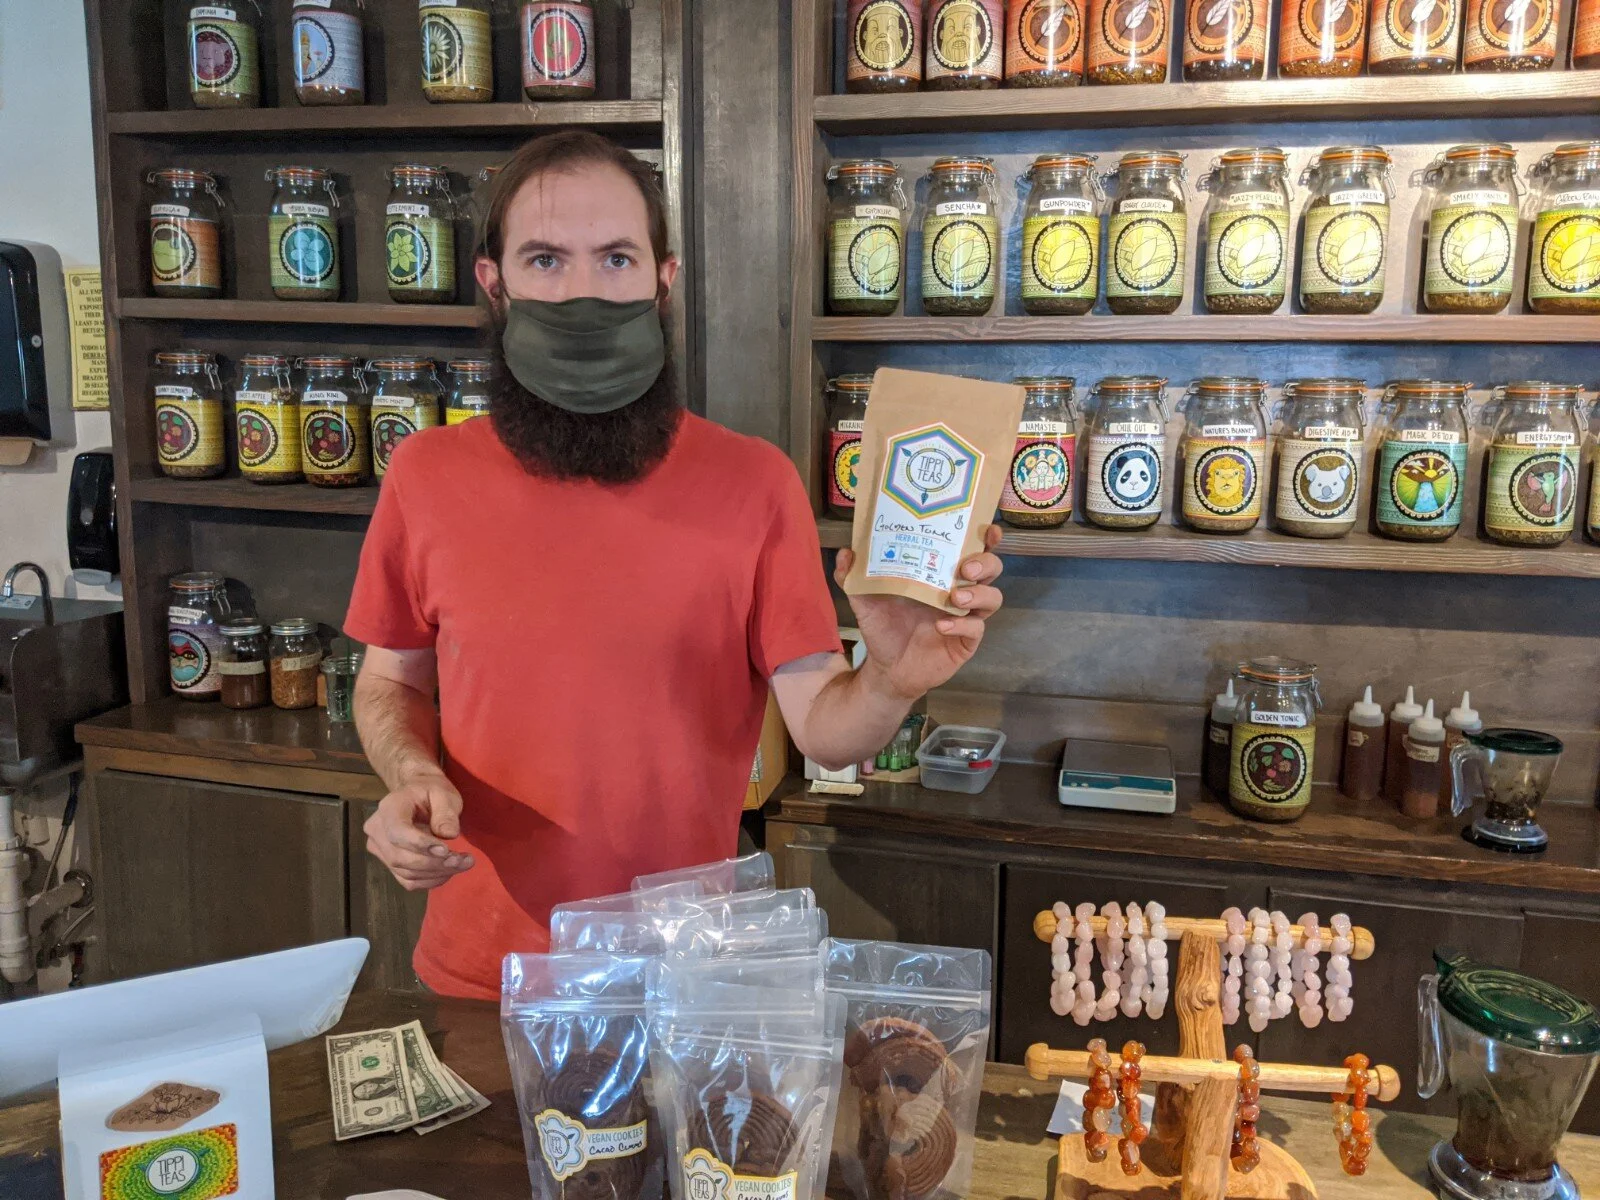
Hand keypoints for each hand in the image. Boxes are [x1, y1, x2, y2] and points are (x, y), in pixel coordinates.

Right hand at [363, 769, 474, 891]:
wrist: (418, 795)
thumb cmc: (431, 791)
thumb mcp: (444, 793)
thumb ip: (445, 812)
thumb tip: (449, 835)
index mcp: (389, 807)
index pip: (397, 832)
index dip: (420, 844)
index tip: (447, 849)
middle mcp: (377, 830)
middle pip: (400, 857)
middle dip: (434, 863)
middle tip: (463, 860)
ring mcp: (379, 849)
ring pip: (405, 872)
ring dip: (437, 873)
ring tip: (463, 863)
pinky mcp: (388, 863)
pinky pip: (408, 880)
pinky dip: (430, 880)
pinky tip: (449, 871)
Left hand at [835, 524, 1004, 701]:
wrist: (887, 668)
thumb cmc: (883, 627)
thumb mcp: (865, 601)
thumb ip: (853, 577)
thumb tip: (846, 552)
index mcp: (940, 573)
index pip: (972, 548)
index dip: (986, 537)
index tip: (987, 529)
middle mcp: (959, 590)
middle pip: (992, 568)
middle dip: (985, 562)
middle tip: (966, 567)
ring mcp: (966, 617)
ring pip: (992, 597)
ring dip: (978, 593)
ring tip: (955, 596)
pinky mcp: (966, 641)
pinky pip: (976, 629)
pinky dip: (962, 625)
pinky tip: (942, 626)